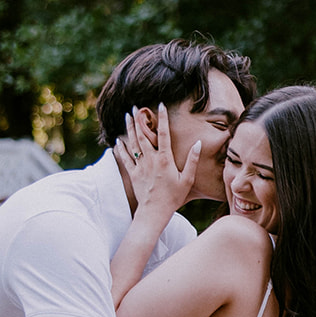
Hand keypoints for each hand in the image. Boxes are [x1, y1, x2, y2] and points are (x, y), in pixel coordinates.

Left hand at [113, 104, 200, 218]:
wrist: (154, 211)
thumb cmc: (173, 197)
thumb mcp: (187, 180)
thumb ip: (192, 160)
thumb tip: (198, 144)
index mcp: (165, 159)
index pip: (164, 133)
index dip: (162, 118)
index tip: (161, 105)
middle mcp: (150, 159)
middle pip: (143, 135)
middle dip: (139, 119)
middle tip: (135, 107)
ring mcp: (140, 166)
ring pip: (133, 143)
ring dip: (129, 129)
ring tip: (126, 116)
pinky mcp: (133, 174)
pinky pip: (125, 158)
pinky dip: (120, 149)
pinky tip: (117, 141)